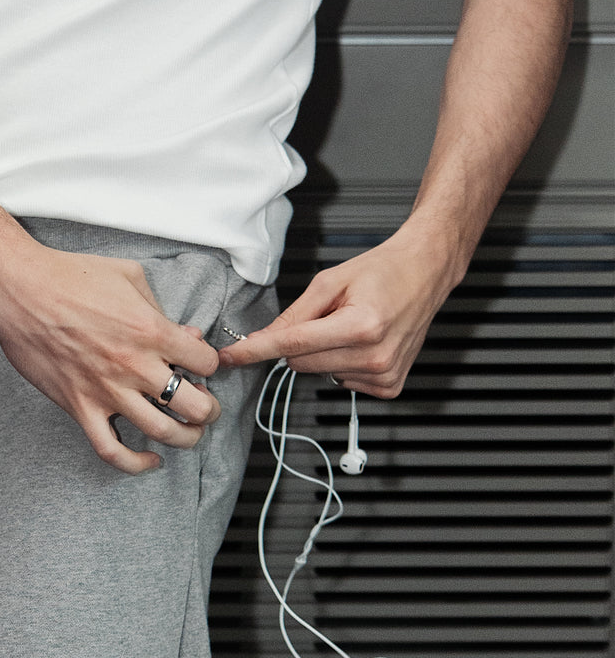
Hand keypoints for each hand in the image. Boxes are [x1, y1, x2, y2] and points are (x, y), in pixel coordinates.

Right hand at [0, 239, 220, 473]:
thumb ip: (162, 308)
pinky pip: (111, 450)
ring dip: (186, 438)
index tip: (202, 365)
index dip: (210, 365)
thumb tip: (186, 334)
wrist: (17, 289)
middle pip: (195, 406)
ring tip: (189, 432)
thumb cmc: (71, 276)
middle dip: (209, 410)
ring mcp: (107, 391)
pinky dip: (135, 464)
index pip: (206, 363)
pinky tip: (150, 460)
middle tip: (206, 407)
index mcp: (152, 331)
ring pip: (163, 432)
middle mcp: (134, 365)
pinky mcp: (80, 407)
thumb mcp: (129, 276)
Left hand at [219, 225, 456, 395]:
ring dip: (327, 352)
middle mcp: (374, 355)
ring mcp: (384, 375)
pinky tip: (365, 344)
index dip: (256, 350)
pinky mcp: (389, 386)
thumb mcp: (332, 281)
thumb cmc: (385, 271)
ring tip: (354, 326)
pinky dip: (345, 363)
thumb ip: (296, 314)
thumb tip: (265, 338)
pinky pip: (343, 381)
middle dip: (303, 342)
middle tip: (329, 317)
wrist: (426, 273)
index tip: (232, 358)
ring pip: (321, 374)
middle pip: (302, 363)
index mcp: (361, 325)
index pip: (293, 344)